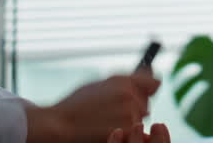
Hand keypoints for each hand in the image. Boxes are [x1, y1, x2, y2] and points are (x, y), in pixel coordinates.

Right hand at [24, 73, 160, 142]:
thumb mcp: (99, 85)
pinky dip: (124, 131)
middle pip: (146, 102)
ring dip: (130, 120)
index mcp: (122, 80)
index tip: (147, 92)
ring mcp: (130, 114)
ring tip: (105, 121)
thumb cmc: (75, 106)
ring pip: (141, 118)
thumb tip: (150, 81)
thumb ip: (124, 82)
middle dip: (135, 107)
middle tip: (112, 111)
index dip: (149, 88)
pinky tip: (106, 129)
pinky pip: (134, 131)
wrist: (59, 124)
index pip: (153, 82)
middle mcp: (130, 94)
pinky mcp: (127, 130)